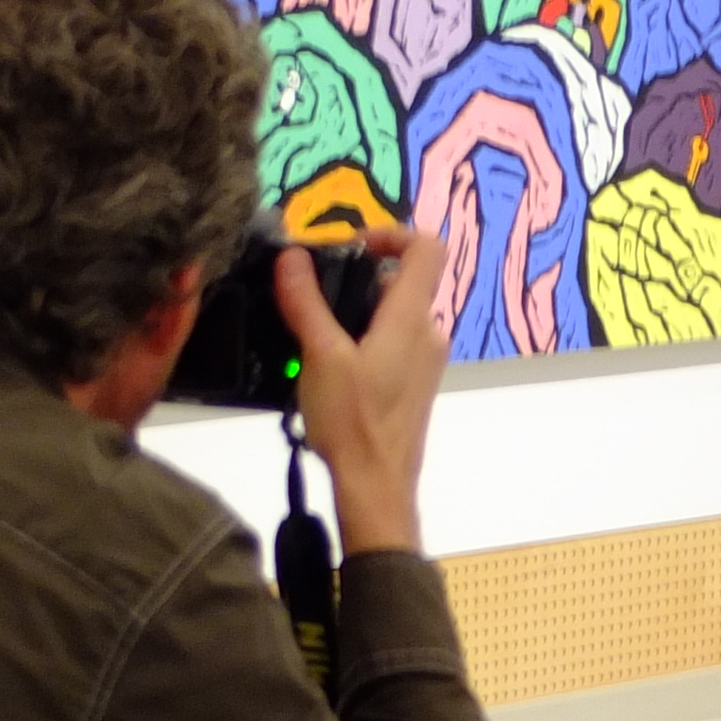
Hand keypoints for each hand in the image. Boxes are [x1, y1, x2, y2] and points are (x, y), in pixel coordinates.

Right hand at [287, 231, 450, 555]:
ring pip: (392, 315)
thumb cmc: (353, 421)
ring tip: (313, 336)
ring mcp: (424, 361)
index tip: (352, 247)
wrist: (377, 486)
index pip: (427, 248)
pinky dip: (362, 340)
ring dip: (354, 314)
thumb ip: (307, 302)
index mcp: (412, 317)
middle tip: (312, 297)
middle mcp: (428, 332)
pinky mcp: (413, 384)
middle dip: (356, 280)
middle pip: (401, 282)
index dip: (393, 233)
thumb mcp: (320, 355)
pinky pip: (391, 344)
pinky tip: (327, 366)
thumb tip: (292, 255)